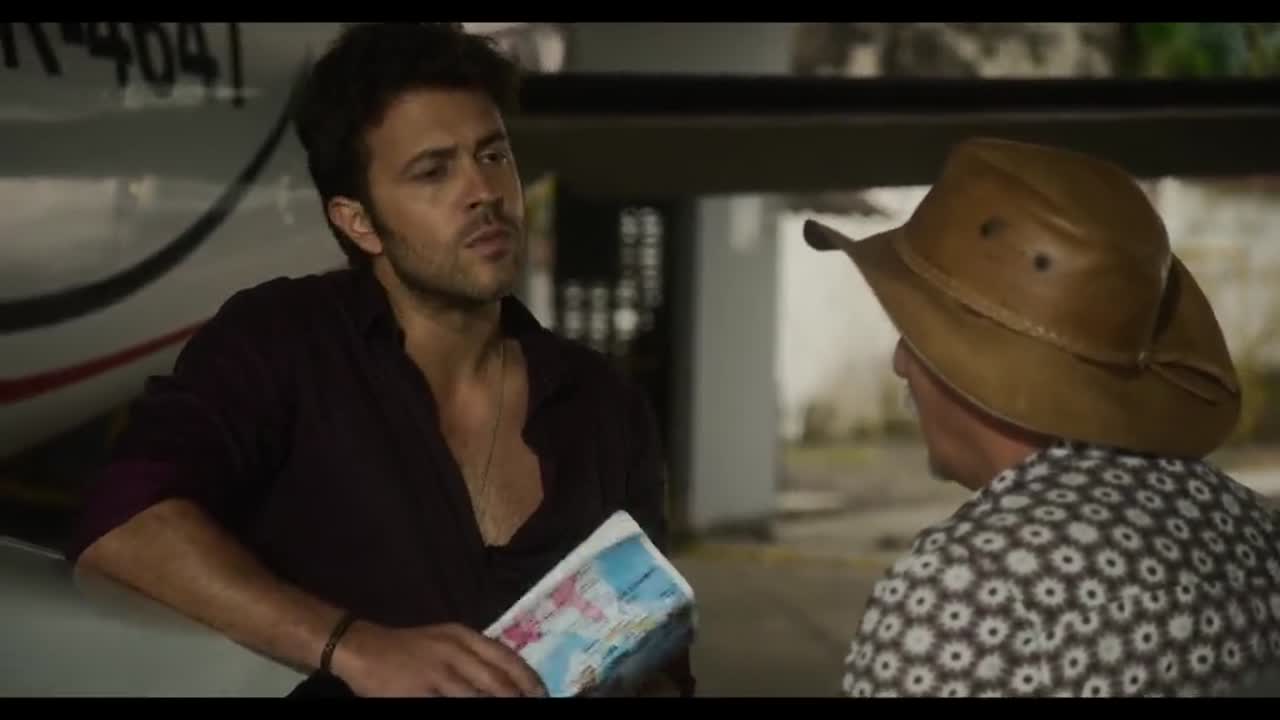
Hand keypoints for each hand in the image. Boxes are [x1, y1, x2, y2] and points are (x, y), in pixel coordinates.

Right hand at [332, 621, 545, 697]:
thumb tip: (510, 679)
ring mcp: (436, 673)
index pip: (506, 658)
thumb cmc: (410, 647)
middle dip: (517, 699)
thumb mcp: (447, 640)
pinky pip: (447, 706)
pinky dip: (466, 710)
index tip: (542, 694)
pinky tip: (472, 713)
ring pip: (477, 697)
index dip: (528, 680)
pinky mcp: (417, 693)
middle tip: (533, 707)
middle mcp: (454, 651)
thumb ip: (476, 654)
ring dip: (496, 705)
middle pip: (497, 682)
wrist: (364, 647)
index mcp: (464, 636)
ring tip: (509, 713)